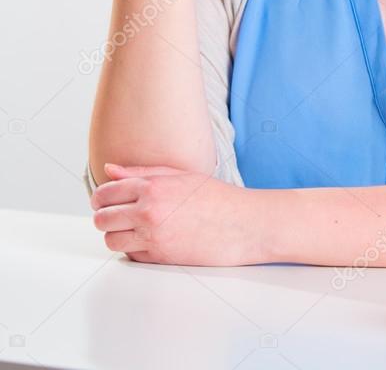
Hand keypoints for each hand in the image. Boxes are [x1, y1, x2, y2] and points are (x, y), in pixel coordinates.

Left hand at [90, 162, 267, 265]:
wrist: (241, 224)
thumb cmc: (214, 197)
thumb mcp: (179, 175)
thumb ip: (141, 173)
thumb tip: (109, 171)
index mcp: (152, 187)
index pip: (105, 193)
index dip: (100, 197)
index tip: (105, 199)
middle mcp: (148, 212)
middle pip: (102, 219)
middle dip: (105, 216)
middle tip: (116, 214)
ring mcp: (153, 237)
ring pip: (111, 240)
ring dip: (117, 234)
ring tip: (133, 227)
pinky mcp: (160, 258)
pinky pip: (130, 255)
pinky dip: (133, 248)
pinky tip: (149, 238)